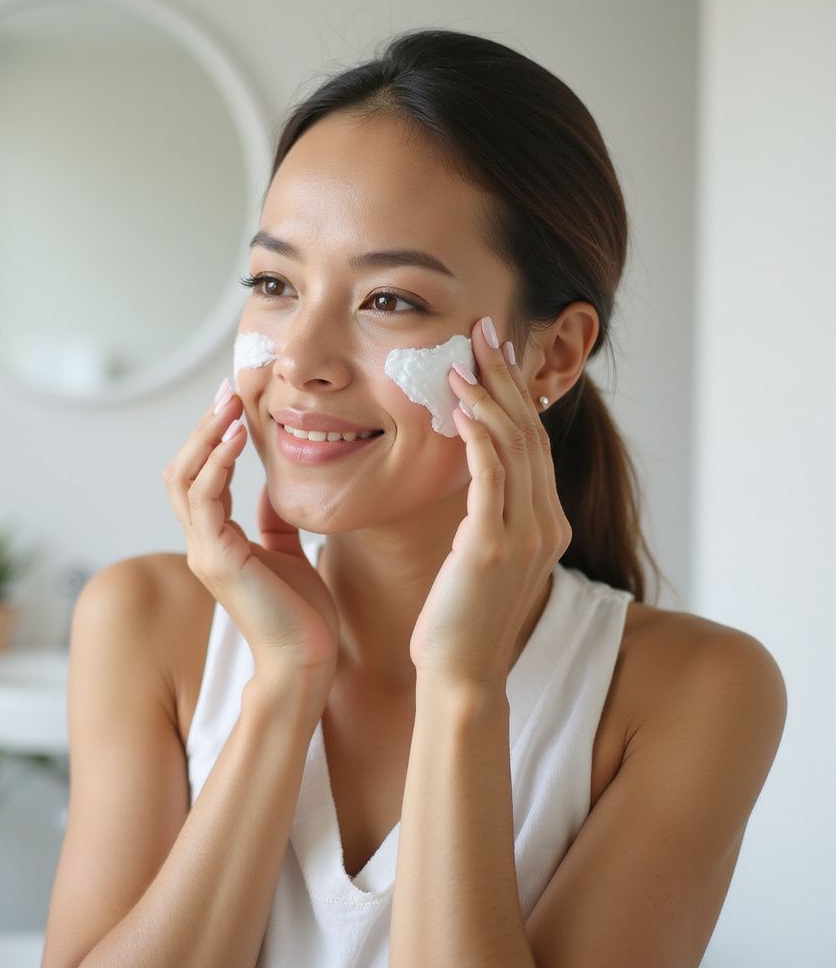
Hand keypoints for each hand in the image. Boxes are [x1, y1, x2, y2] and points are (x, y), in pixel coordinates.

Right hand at [163, 385, 339, 686]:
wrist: (307, 658)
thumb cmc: (301, 612)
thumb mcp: (287, 552)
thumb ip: (271, 522)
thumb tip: (268, 491)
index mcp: (217, 541)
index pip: (200, 478)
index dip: (212, 438)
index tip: (234, 402)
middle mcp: (202, 543)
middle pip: (182, 471)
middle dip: (203, 427)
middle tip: (227, 390)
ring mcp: (204, 551)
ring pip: (185, 478)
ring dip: (207, 436)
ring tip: (231, 403)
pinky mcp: (216, 559)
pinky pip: (205, 498)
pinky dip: (217, 462)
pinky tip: (238, 437)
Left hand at [408, 319, 571, 689]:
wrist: (462, 677)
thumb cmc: (463, 620)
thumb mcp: (484, 559)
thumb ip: (490, 517)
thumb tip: (474, 481)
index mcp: (546, 523)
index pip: (534, 443)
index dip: (517, 394)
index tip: (497, 354)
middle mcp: (545, 522)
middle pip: (530, 433)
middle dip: (507, 378)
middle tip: (486, 331)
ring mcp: (524, 535)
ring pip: (514, 447)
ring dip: (489, 396)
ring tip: (466, 356)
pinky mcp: (491, 547)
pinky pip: (490, 478)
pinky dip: (478, 437)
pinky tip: (462, 407)